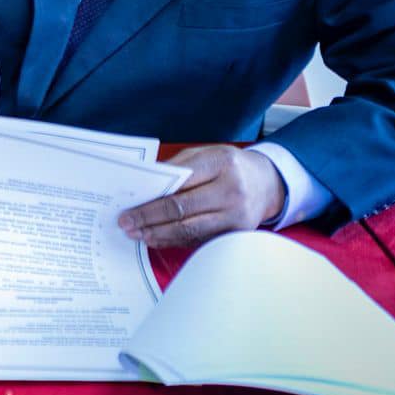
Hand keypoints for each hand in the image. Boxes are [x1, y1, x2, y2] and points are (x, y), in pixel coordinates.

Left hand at [118, 145, 285, 248]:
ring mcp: (237, 216)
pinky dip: (175, 240)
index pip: (178, 186)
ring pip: (190, 230)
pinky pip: (200, 239)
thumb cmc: (229, 166)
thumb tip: (144, 185)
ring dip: (159, 234)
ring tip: (137, 234)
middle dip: (149, 220)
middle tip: (126, 225)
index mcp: (220, 164)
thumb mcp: (205, 154)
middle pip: (182, 212)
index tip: (128, 209)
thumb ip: (177, 167)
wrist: (268, 183)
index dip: (151, 201)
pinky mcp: (236, 234)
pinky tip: (157, 238)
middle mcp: (231, 192)